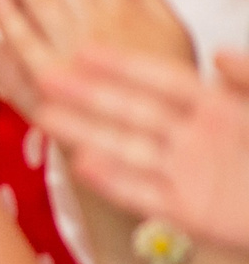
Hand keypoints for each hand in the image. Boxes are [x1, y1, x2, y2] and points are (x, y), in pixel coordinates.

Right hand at [39, 45, 248, 247]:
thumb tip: (217, 55)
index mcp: (218, 109)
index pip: (162, 81)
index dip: (124, 66)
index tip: (84, 50)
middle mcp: (194, 139)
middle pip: (132, 113)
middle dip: (88, 95)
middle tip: (45, 77)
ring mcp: (187, 175)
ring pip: (126, 149)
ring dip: (85, 133)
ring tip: (43, 115)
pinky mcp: (188, 213)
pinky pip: (142, 195)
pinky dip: (113, 182)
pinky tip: (84, 165)